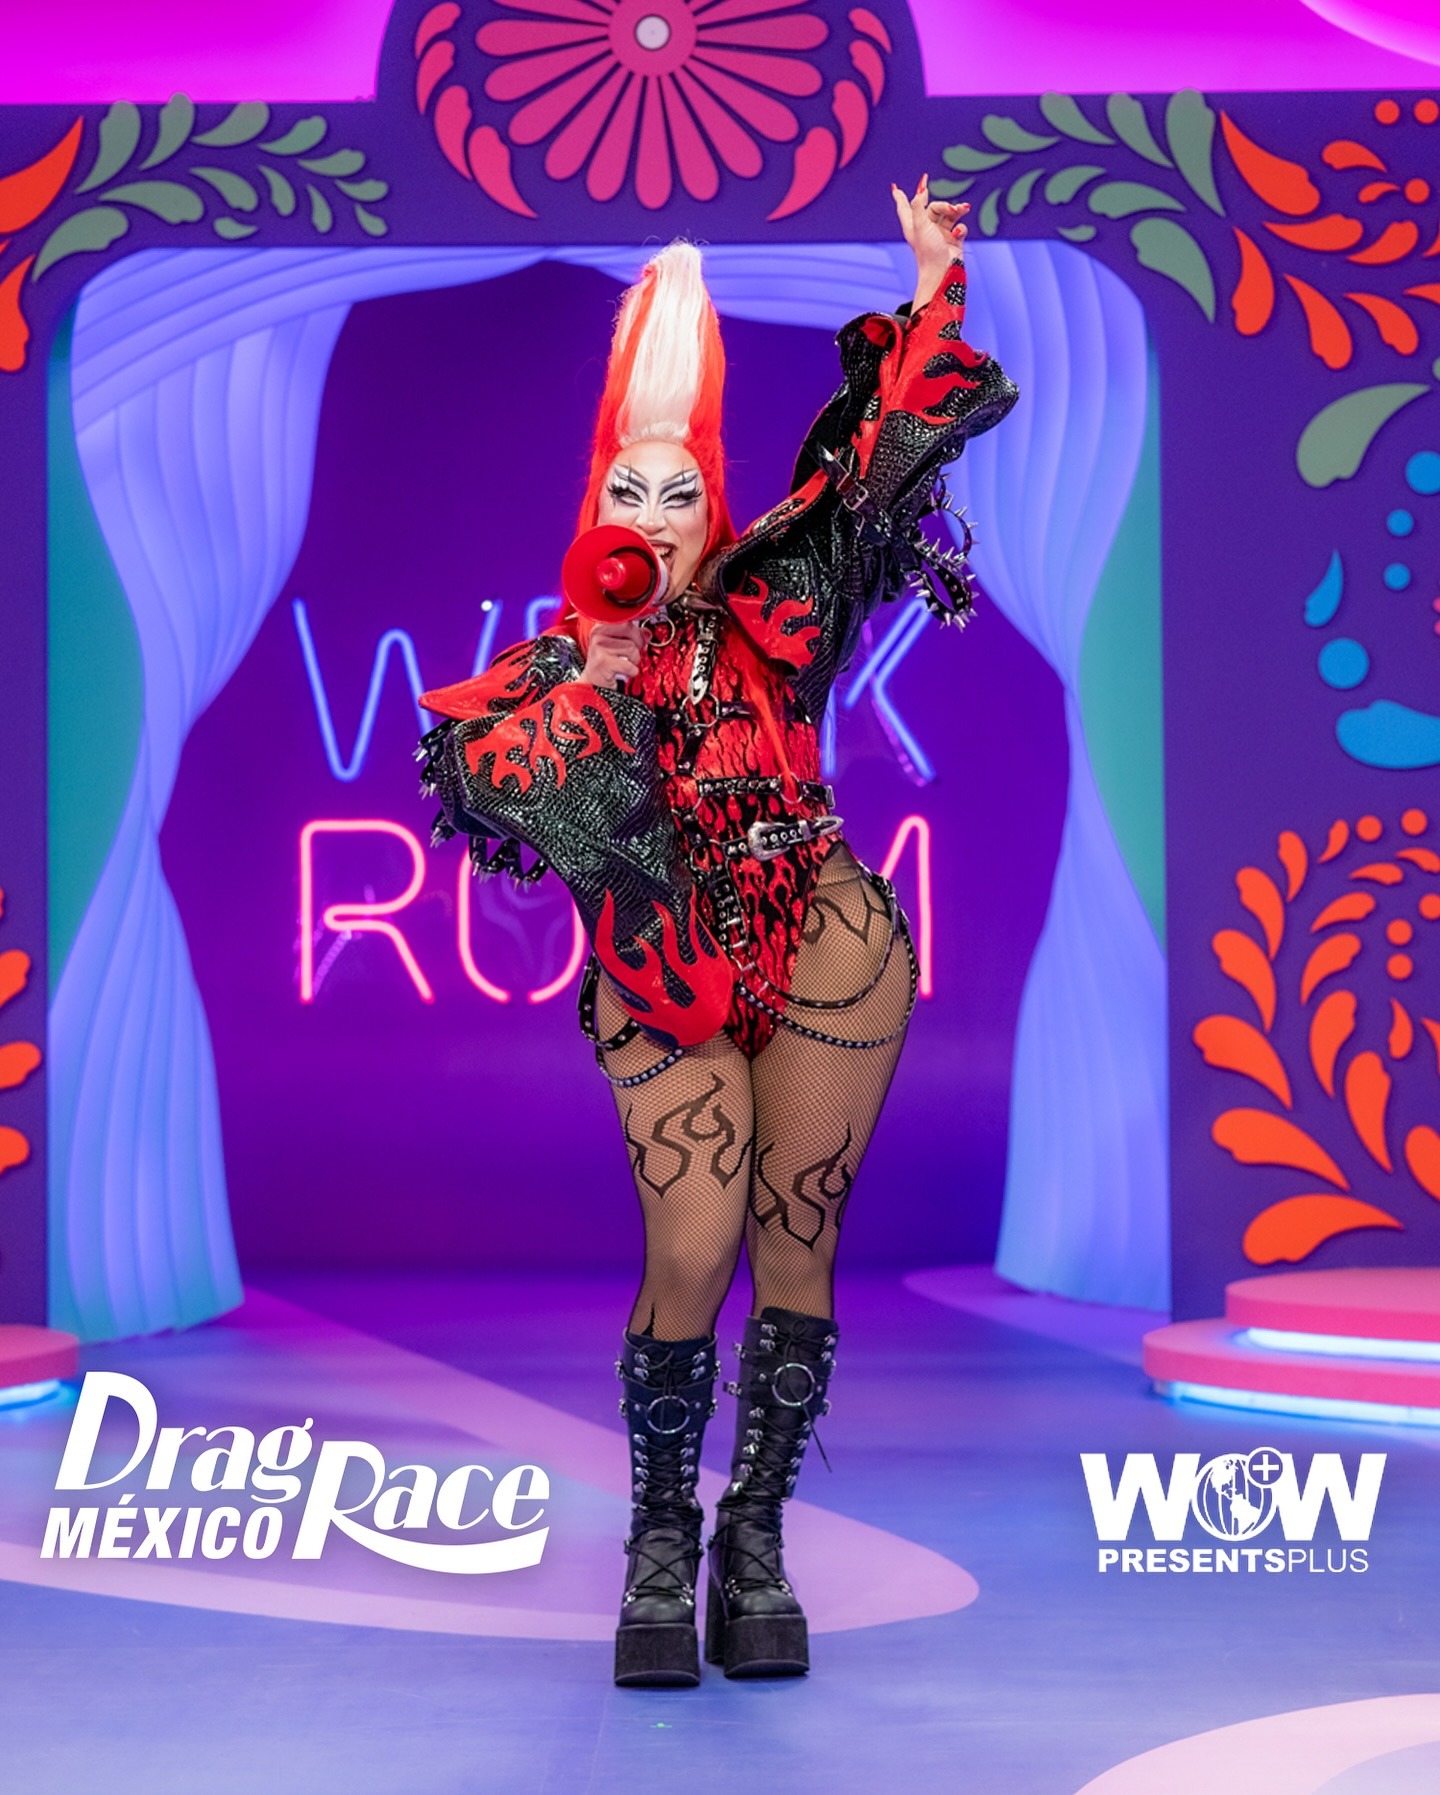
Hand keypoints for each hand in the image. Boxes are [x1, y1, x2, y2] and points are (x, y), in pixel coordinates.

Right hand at [579, 618, 645, 688]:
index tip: (639, 637)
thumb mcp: (618, 646)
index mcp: (601, 626)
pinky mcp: (603, 661)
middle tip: (630, 655)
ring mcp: (599, 647)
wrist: (593, 683)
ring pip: (632, 648)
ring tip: (623, 664)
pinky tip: (622, 672)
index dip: (636, 630)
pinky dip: (631, 672)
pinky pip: (630, 665)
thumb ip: (632, 636)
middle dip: (637, 644)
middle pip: (630, 630)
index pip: (625, 620)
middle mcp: (598, 633)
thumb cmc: (605, 664)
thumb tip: (647, 633)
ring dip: (633, 660)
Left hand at [892, 174, 967, 312]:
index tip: (895, 188)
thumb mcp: (920, 225)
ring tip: (962, 210)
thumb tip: (920, 189)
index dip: (900, 197)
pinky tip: (958, 234)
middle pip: (933, 207)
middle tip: (950, 209)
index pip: (904, 208)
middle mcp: (925, 229)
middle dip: (943, 205)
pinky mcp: (953, 239)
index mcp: (913, 226)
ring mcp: (940, 234)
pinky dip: (961, 227)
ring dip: (956, 210)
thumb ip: (918, 205)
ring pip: (949, 214)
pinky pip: (959, 226)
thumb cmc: (927, 251)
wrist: (942, 271)